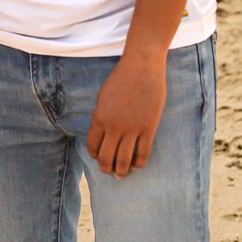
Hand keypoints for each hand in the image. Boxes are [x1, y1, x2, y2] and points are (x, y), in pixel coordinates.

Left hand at [87, 53, 166, 177]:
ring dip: (122, 172)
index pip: (93, 146)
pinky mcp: (148, 129)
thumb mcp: (103, 96)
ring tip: (122, 175)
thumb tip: (103, 134)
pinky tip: (137, 165)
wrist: (141, 67)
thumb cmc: (121, 78)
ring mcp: (132, 129)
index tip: (98, 157)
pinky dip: (138, 164)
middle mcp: (113, 127)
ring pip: (124, 161)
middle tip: (110, 171)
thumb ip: (102, 116)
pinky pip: (142, 154)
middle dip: (106, 168)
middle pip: (106, 158)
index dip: (95, 155)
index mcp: (99, 118)